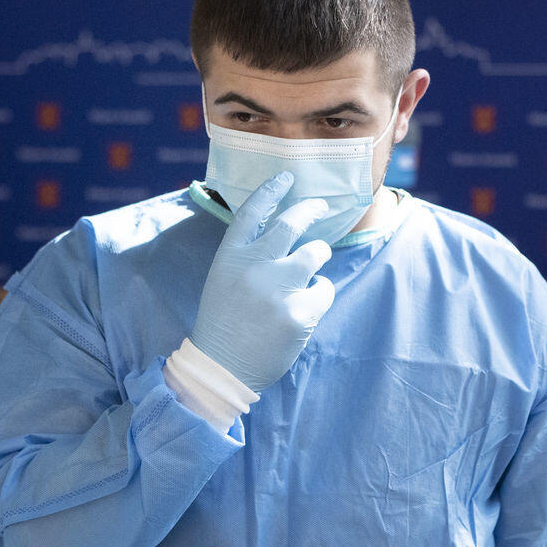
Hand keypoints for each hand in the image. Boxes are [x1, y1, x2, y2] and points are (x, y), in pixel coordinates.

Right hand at [190, 172, 335, 391]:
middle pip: (290, 224)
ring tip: (310, 272)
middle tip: (319, 206)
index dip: (271, 191)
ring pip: (315, 253)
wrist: (222, 369)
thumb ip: (247, 257)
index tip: (286, 177)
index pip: (251, 213)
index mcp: (230, 258)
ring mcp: (278, 289)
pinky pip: (324, 289)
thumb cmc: (224, 324)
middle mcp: (253, 267)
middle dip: (310, 210)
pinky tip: (305, 307)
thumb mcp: (223, 281)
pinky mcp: (300, 313)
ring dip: (318, 257)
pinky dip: (320, 294)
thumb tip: (281, 233)